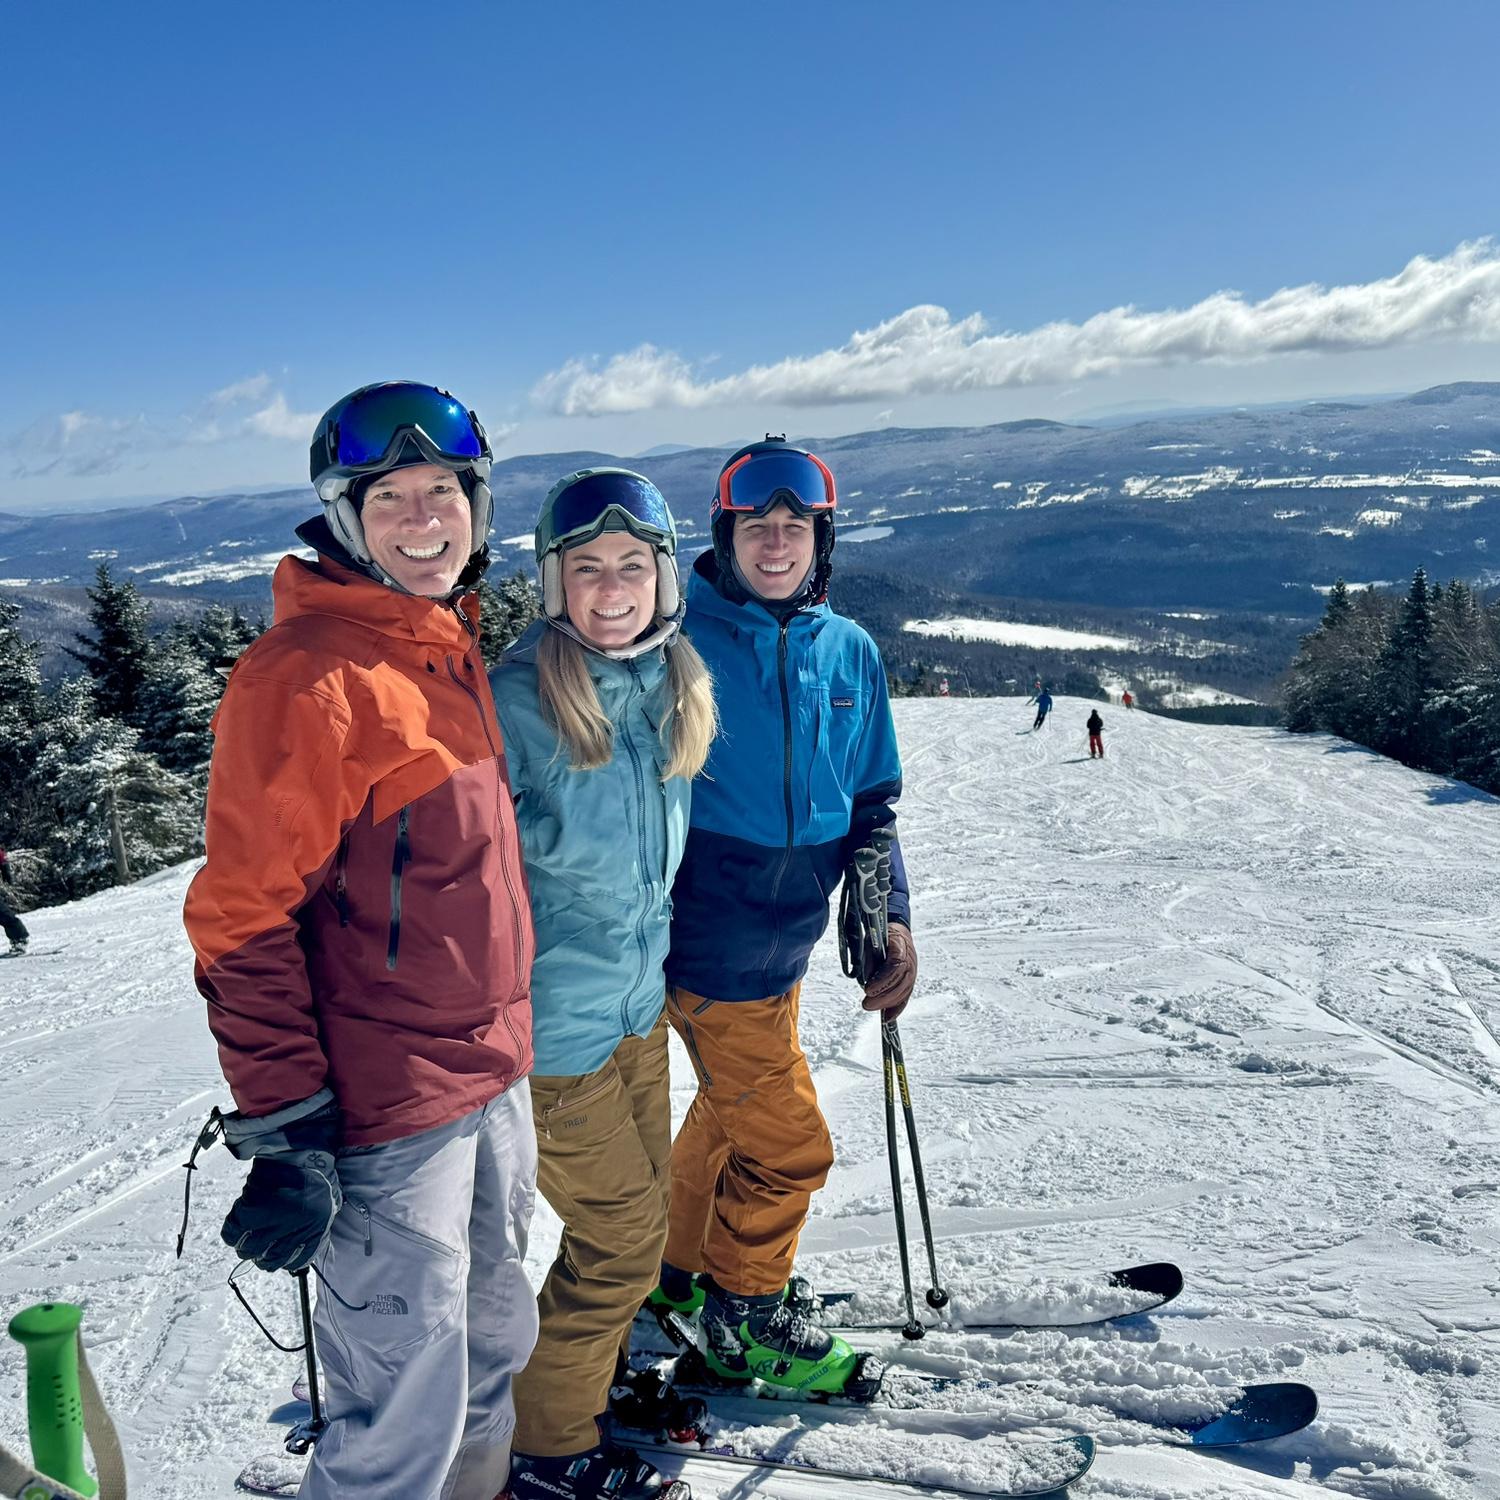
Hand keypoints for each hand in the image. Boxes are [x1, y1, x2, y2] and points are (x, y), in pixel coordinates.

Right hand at [222, 1152, 341, 1271]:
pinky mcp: (252, 1210)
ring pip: (248, 1250)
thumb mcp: (325, 1203)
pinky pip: (233, 1233)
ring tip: (248, 1230)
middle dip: (261, 1254)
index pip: (297, 1261)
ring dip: (245, 1244)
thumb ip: (313, 1229)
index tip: (275, 1253)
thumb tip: (296, 1250)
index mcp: (316, 1228)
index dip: (283, 1259)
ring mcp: (273, 1221)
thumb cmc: (313, 1173)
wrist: (298, 1144)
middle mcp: (295, 1229)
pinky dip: (232, 1230)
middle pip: (269, 1260)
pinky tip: (239, 1219)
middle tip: (257, 1242)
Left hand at [861, 921, 916, 1020]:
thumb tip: (868, 980)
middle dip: (884, 996)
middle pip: (902, 981)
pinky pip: (906, 994)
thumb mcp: (870, 940)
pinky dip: (897, 1007)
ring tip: (871, 1007)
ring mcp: (913, 968)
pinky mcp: (911, 978)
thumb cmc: (880, 934)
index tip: (868, 990)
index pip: (896, 965)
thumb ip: (870, 959)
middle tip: (866, 1004)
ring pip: (905, 989)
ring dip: (888, 1003)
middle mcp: (911, 957)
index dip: (883, 980)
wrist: (895, 931)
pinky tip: (889, 1017)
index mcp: (901, 943)